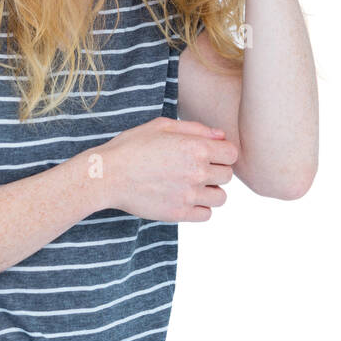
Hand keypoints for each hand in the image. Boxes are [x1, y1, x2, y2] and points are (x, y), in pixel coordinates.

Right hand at [94, 117, 238, 221]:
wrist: (108, 175)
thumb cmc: (132, 146)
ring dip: (211, 191)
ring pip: (221, 197)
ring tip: (193, 185)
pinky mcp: (179, 214)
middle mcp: (197, 172)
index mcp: (196, 148)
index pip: (232, 154)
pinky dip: (200, 208)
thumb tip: (220, 136)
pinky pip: (206, 215)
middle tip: (198, 169)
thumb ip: (195, 128)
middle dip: (217, 170)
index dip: (223, 153)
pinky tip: (186, 198)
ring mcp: (189, 195)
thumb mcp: (162, 126)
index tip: (211, 154)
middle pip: (228, 175)